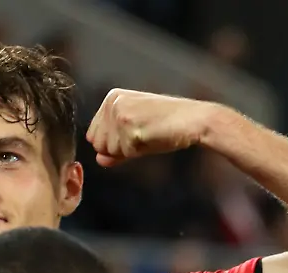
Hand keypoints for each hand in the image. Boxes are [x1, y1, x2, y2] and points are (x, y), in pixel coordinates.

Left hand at [86, 89, 219, 166]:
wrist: (194, 121)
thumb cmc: (167, 126)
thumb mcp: (135, 134)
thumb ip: (114, 147)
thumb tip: (98, 160)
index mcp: (112, 98)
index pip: (93, 136)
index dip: (113, 144)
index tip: (136, 132)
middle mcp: (113, 102)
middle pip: (97, 144)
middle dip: (118, 149)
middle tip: (143, 134)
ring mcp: (120, 113)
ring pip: (108, 150)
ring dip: (129, 150)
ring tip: (149, 134)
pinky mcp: (129, 126)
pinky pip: (124, 153)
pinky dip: (139, 152)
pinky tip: (153, 137)